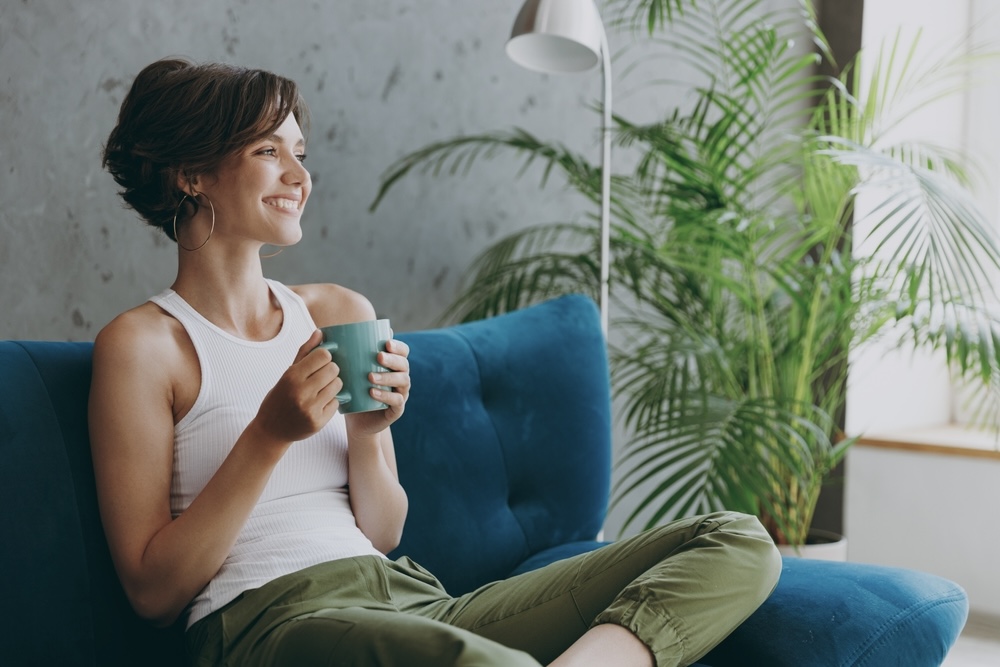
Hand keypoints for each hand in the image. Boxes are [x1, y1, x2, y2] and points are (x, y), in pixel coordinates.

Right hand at [253, 330, 342, 445]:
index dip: (325, 356)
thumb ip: (305, 352)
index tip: (320, 361)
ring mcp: (310, 408)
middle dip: (331, 370)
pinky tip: (319, 404)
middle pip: (333, 369)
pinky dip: (331, 401)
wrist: (271, 430)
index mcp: (292, 376)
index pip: (323, 355)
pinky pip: (336, 403)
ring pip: (337, 385)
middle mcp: (301, 392)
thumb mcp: (287, 373)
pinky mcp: (318, 422)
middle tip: (322, 377)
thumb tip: (320, 332)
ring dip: (333, 385)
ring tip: (321, 390)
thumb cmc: (280, 397)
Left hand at [345, 338, 410, 436]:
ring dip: (387, 377)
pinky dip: (386, 396)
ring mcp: (401, 394)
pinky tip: (373, 393)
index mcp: (392, 365)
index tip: (386, 343)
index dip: (398, 346)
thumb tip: (323, 332)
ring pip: (403, 381)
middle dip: (393, 359)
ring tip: (370, 377)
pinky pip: (397, 401)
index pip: (403, 351)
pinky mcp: (397, 409)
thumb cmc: (352, 391)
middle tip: (378, 357)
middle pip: (404, 364)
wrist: (356, 421)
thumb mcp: (348, 372)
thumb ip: (342, 354)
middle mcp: (400, 377)